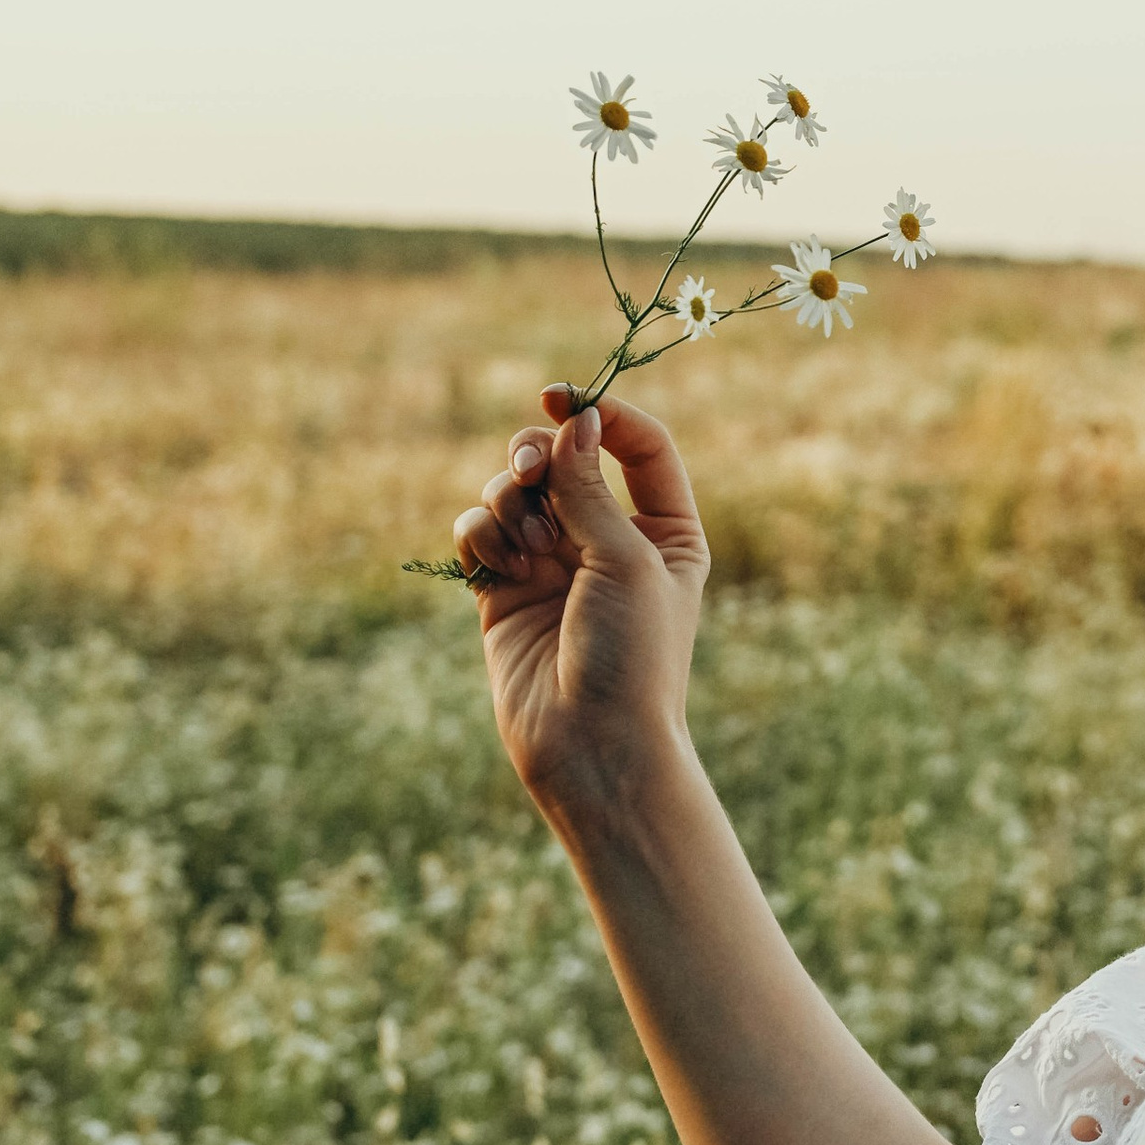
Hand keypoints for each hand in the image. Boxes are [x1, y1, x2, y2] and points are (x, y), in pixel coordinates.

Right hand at [452, 390, 709, 819]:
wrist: (592, 748)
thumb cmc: (632, 658)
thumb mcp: (626, 560)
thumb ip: (590, 488)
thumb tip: (574, 419)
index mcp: (665, 531)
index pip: (637, 446)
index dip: (598, 413)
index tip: (556, 396)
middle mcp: (609, 540)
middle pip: (563, 458)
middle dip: (536, 455)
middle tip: (528, 473)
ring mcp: (554, 564)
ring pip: (514, 490)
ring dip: (510, 502)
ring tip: (528, 548)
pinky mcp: (504, 590)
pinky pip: (479, 531)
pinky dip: (482, 533)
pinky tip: (500, 565)